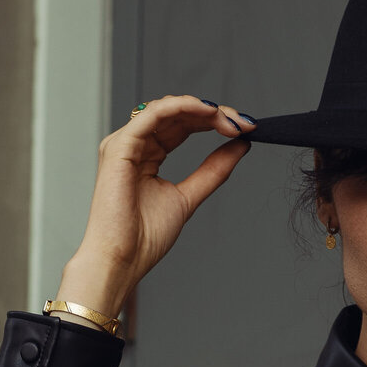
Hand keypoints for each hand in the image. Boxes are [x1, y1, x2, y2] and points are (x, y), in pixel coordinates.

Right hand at [56, 93, 254, 316]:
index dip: (215, 121)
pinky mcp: (120, 146)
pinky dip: (182, 106)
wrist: (122, 259)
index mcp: (148, 155)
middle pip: (178, 113)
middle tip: (244, 124)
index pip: (183, 124)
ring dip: (203, 109)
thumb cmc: (143, 237)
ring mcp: (125, 143)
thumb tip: (240, 145)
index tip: (246, 129)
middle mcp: (135, 144)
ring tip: (230, 121)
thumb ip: (213, 170)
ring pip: (167, 108)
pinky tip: (207, 111)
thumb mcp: (188, 196)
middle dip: (215, 114)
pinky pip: (153, 114)